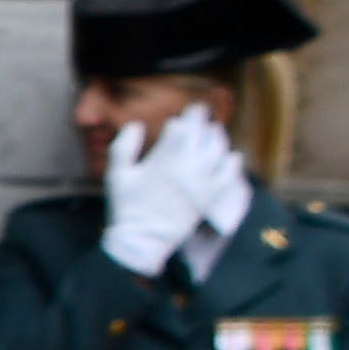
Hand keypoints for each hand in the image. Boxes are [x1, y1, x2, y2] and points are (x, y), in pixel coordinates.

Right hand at [107, 108, 235, 273]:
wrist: (143, 240)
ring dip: (219, 138)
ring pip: (220, 152)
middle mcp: (188, 169)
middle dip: (205, 121)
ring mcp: (203, 184)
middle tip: (204, 113)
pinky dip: (232, 162)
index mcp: (164, 161)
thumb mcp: (116, 175)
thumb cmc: (126, 206)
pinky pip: (230, 175)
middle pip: (204, 136)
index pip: (184, 129)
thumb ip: (124, 147)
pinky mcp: (211, 197)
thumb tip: (137, 125)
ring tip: (215, 131)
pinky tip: (230, 157)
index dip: (190, 116)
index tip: (191, 109)